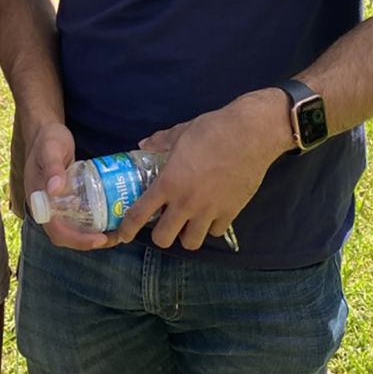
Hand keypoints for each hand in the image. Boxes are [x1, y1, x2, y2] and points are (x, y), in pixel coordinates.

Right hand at [24, 119, 111, 251]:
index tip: (99, 239)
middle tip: (114, 237)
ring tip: (117, 231)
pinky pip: (79, 216)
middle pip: (67, 235)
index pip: (56, 231)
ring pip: (74, 228)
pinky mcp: (67, 198)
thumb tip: (55, 190)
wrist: (46, 131)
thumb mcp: (50, 150)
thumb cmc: (47, 139)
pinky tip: (111, 216)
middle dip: (90, 241)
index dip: (77, 240)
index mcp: (39, 201)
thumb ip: (52, 168)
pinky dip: (94, 221)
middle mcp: (47, 207)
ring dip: (94, 234)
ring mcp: (57, 204)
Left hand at [116, 90, 292, 250]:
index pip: (139, 214)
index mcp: (168, 183)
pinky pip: (215, 232)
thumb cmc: (211, 130)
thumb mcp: (180, 133)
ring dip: (187, 234)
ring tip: (189, 222)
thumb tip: (144, 144)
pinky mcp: (231, 213)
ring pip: (191, 242)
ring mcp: (209, 211)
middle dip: (161, 235)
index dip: (127, 229)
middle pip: (164, 239)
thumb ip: (160, 142)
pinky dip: (211, 227)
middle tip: (165, 224)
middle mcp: (185, 203)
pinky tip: (211, 215)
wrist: (250, 135)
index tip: (123, 236)